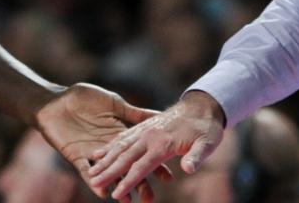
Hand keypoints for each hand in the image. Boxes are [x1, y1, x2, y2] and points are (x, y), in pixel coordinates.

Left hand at [34, 83, 173, 201]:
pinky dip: (92, 180)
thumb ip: (133, 113)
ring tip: (128, 201)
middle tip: (150, 199)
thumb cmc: (84, 98)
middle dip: (138, 183)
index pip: (139, 154)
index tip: (168, 178)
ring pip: (107, 175)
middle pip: (126, 169)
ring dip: (116, 187)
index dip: (152, 165)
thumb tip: (158, 114)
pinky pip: (84, 171)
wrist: (57, 99)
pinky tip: (102, 192)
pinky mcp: (75, 155)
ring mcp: (92, 154)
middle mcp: (108, 148)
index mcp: (119, 135)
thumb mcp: (114, 104)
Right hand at [88, 90, 225, 200]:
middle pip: (124, 158)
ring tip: (90, 173)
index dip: (128, 182)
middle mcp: (149, 137)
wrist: (202, 106)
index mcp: (162, 144)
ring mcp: (144, 131)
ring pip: (119, 147)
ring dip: (104, 161)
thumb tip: (188, 169)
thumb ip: (197, 156)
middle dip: (108, 172)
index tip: (116, 195)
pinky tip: (98, 154)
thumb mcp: (208, 143)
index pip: (142, 167)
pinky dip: (108, 147)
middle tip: (93, 183)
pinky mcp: (142, 126)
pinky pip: (122, 137)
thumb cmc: (207, 128)